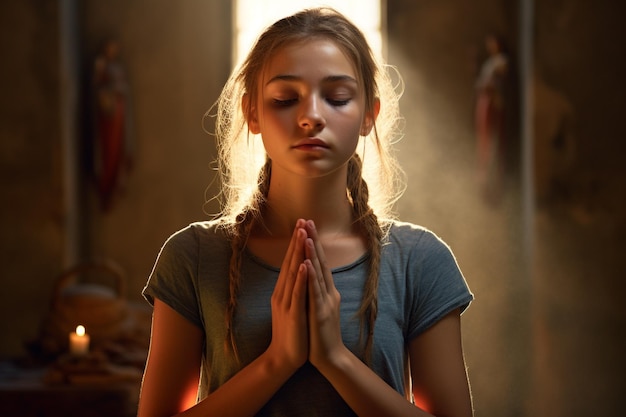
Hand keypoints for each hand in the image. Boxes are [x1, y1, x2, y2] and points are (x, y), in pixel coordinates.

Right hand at [267, 219, 308, 371]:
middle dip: (296, 241)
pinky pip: (297, 293)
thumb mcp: (292, 305)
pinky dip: (300, 278)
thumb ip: (294, 289)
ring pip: (292, 273)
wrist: (284, 357)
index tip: (302, 224)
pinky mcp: (292, 314)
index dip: (296, 243)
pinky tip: (303, 265)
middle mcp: (283, 293)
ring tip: (302, 234)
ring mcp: (286, 303)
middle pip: (290, 262)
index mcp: (284, 290)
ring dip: (297, 253)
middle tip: (302, 220)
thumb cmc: (292, 331)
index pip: (291, 261)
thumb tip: (299, 273)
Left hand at [303, 220, 344, 368]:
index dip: (314, 243)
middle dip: (314, 240)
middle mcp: (328, 292)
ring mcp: (325, 302)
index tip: (307, 225)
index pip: (320, 262)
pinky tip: (306, 265)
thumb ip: (318, 290)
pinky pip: (314, 292)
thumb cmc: (322, 332)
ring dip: (313, 254)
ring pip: (318, 273)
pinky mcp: (321, 313)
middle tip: (307, 220)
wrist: (330, 357)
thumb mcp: (320, 306)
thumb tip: (313, 274)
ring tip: (307, 236)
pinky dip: (310, 277)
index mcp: (327, 290)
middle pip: (321, 261)